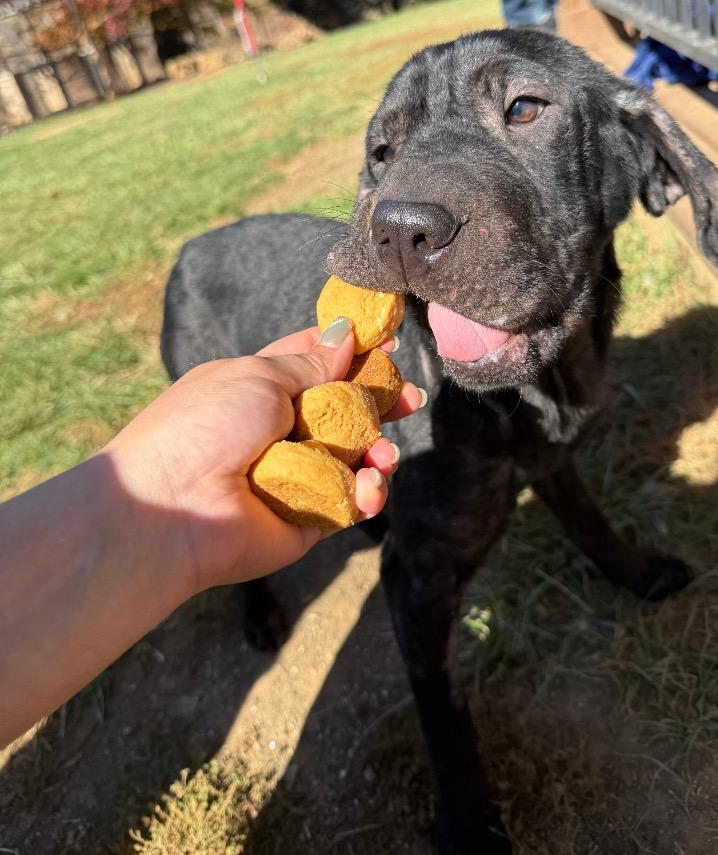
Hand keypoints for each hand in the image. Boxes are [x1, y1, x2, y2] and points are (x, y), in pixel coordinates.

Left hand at [103, 320, 423, 590]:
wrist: (171, 505)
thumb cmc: (205, 426)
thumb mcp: (258, 376)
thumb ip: (310, 363)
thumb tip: (345, 336)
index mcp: (260, 387)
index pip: (314, 361)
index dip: (351, 352)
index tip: (386, 342)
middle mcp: (280, 430)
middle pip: (345, 410)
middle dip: (380, 402)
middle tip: (409, 398)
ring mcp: (297, 475)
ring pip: (356, 457)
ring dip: (378, 451)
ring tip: (383, 455)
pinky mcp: (309, 518)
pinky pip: (351, 501)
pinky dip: (367, 493)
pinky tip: (369, 486)